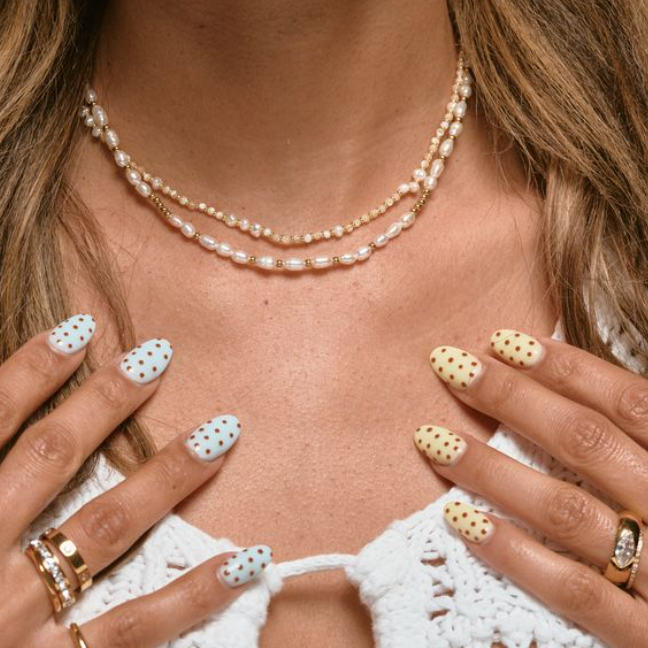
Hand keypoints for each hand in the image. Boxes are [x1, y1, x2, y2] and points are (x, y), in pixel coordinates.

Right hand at [0, 314, 271, 647]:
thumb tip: (14, 432)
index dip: (30, 372)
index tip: (79, 328)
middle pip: (51, 460)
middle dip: (105, 403)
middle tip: (159, 356)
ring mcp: (19, 619)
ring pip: (104, 528)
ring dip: (167, 475)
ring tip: (221, 431)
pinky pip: (135, 628)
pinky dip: (193, 593)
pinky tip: (246, 559)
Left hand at [416, 329, 647, 646]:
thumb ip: (630, 433)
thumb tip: (561, 373)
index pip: (626, 402)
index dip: (563, 367)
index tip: (499, 341)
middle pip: (585, 442)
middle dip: (511, 399)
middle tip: (450, 367)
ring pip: (565, 510)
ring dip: (492, 470)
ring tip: (433, 439)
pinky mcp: (642, 634)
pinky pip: (572, 591)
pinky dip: (513, 553)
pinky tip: (460, 519)